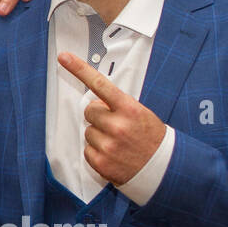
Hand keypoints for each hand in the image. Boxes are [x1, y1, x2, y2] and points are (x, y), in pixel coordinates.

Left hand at [58, 51, 165, 185]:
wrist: (163, 169)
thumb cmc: (152, 140)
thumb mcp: (141, 114)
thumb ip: (119, 105)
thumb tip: (97, 101)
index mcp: (129, 109)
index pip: (100, 84)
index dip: (79, 69)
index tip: (64, 57)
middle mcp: (117, 126)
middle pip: (89, 110)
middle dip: (99, 116)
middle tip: (116, 126)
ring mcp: (108, 145)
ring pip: (88, 131)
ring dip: (99, 136)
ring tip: (118, 143)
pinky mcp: (101, 161)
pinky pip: (87, 150)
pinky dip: (97, 152)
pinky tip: (113, 154)